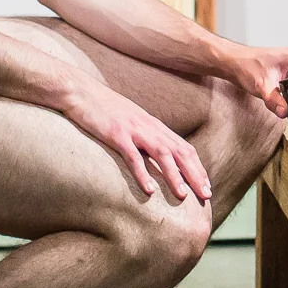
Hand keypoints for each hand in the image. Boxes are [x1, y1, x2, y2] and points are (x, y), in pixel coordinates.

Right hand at [61, 81, 211, 202]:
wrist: (81, 92)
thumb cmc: (105, 109)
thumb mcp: (132, 121)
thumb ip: (146, 136)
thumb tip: (156, 156)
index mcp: (155, 126)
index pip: (184, 148)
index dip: (198, 168)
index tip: (206, 186)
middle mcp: (149, 127)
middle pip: (180, 152)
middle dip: (195, 174)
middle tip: (206, 195)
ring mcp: (134, 130)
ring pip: (162, 154)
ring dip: (174, 175)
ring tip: (183, 195)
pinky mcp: (116, 134)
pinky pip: (132, 156)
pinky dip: (142, 173)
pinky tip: (149, 190)